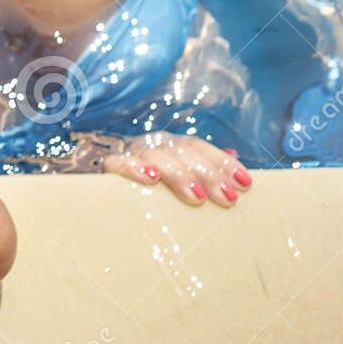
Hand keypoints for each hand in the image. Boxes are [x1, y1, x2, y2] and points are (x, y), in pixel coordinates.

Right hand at [98, 132, 253, 206]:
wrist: (97, 188)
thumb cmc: (149, 189)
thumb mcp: (178, 178)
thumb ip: (203, 169)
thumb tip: (236, 159)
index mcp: (170, 146)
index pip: (198, 146)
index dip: (222, 162)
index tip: (245, 183)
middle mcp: (152, 144)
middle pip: (182, 151)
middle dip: (208, 174)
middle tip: (227, 198)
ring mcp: (130, 153)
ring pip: (157, 154)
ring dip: (179, 174)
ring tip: (197, 198)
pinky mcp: (107, 167)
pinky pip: (119, 162)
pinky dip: (135, 168)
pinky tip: (151, 178)